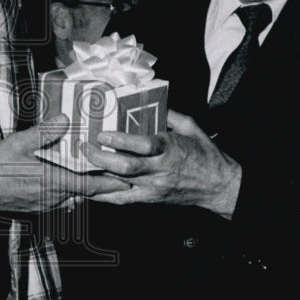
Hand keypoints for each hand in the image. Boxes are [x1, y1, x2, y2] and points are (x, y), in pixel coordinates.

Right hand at [0, 115, 129, 213]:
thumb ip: (45, 131)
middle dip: (103, 185)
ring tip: (97, 176)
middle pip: (87, 193)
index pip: (91, 185)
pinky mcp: (39, 208)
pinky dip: (71, 192)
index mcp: (54, 181)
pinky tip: (68, 182)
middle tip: (120, 176)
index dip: (112, 183)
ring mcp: (47, 205)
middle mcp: (55, 197)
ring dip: (86, 188)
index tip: (128, 179)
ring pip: (75, 197)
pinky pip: (62, 201)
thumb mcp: (19, 142)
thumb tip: (65, 119)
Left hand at [84, 110, 241, 216]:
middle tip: (83, 147)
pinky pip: (123, 201)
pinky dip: (104, 196)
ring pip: (120, 183)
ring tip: (79, 164)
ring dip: (98, 174)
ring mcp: (154, 188)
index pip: (142, 146)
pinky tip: (89, 189)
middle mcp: (160, 170)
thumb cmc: (206, 154)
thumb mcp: (191, 127)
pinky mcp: (151, 200)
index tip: (102, 134)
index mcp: (169, 149)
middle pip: (126, 167)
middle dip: (100, 157)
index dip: (119, 141)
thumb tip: (151, 99)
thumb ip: (169, 113)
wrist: (219, 186)